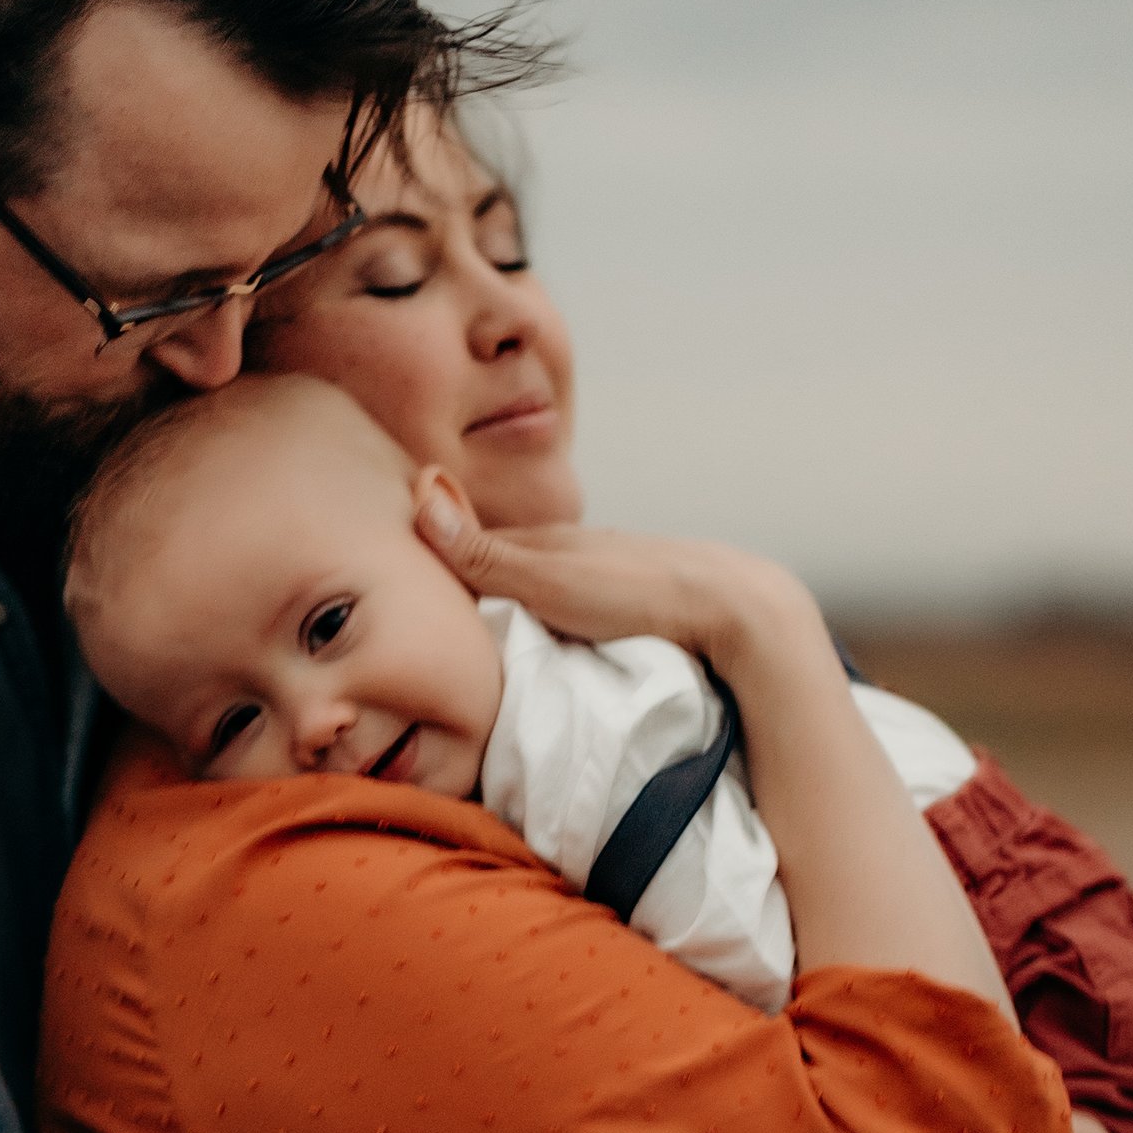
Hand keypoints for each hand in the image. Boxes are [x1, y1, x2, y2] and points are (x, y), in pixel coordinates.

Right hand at [414, 479, 818, 667]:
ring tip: (486, 626)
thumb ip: (485, 554)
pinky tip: (553, 633)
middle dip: (473, 575)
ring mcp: (606, 573)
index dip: (439, 554)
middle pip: (510, 560)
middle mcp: (575, 549)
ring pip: (546, 581)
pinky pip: (578, 602)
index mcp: (548, 540)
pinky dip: (554, 613)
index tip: (402, 577)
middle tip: (434, 605)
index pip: (475, 543)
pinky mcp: (633, 600)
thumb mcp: (548, 580)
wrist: (730, 609)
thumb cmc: (637, 593)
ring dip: (516, 598)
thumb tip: (422, 498)